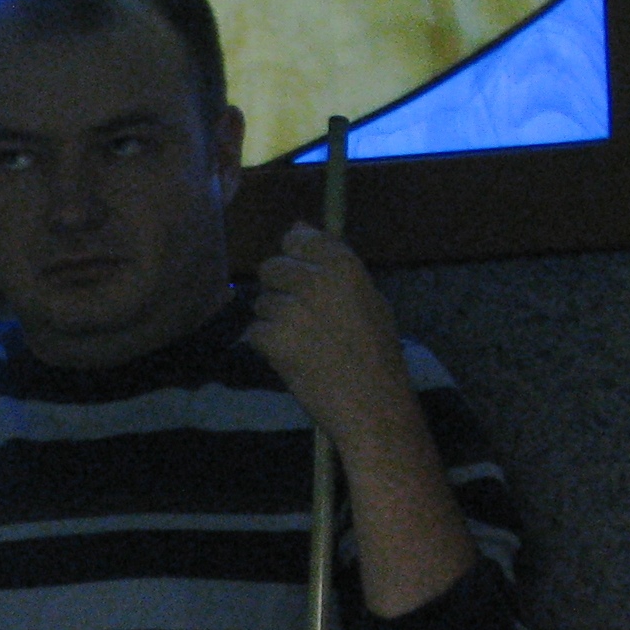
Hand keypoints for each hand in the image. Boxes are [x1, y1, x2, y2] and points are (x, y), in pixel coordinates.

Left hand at [242, 223, 418, 454]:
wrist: (371, 402)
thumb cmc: (376, 353)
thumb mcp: (369, 298)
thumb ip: (332, 263)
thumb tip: (297, 226)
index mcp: (343, 264)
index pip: (297, 238)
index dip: (293, 257)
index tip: (299, 274)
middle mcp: (315, 280)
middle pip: (271, 268)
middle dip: (278, 288)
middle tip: (297, 315)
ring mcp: (292, 309)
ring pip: (261, 302)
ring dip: (272, 320)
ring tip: (299, 342)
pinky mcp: (274, 339)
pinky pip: (254, 332)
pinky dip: (266, 346)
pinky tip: (290, 358)